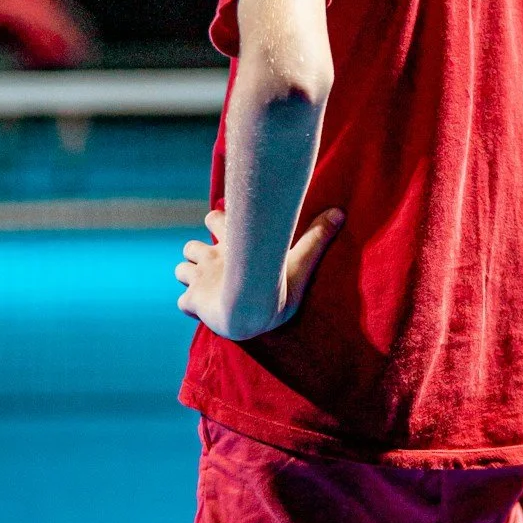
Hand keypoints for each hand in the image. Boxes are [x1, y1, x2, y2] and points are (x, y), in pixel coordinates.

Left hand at [177, 204, 344, 340]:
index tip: (224, 226)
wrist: (247, 311)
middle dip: (198, 252)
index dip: (217, 221)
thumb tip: (340, 212)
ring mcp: (200, 279)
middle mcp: (212, 258)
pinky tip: (200, 310)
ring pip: (182, 269)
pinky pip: (183, 301)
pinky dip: (189, 304)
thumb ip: (317, 238)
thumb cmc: (275, 286)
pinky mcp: (193, 301)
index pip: (215, 218)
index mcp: (232, 244)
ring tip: (204, 286)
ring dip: (190, 275)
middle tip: (213, 263)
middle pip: (192, 246)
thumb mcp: (300, 261)